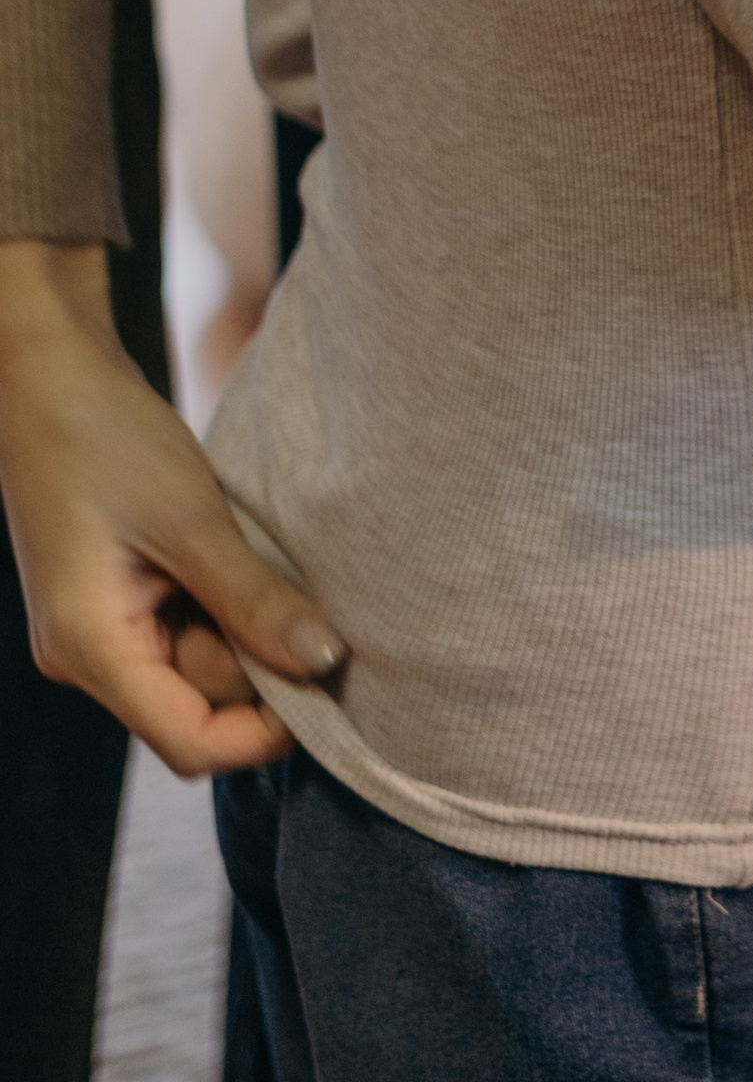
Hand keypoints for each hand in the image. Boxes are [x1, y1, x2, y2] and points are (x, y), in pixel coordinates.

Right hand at [0, 241, 343, 773]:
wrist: (53, 378)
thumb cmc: (108, 441)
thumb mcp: (193, 521)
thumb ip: (254, 600)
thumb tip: (323, 662)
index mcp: (92, 650)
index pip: (191, 741)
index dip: (267, 730)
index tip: (332, 679)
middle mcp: (89, 656)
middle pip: (199, 706)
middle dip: (260, 665)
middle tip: (297, 590)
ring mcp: (101, 628)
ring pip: (198, 666)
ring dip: (246, 629)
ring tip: (261, 557)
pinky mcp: (118, 599)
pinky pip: (186, 629)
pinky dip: (226, 606)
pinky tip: (243, 557)